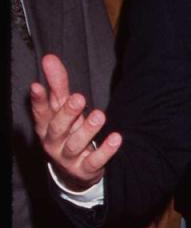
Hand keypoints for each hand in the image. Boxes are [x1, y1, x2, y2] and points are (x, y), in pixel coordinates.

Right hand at [30, 54, 121, 190]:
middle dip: (67, 113)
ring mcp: (68, 157)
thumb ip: (58, 84)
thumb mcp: (62, 108)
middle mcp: (54, 142)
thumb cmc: (68, 130)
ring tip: (99, 115)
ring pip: (75, 144)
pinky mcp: (85, 169)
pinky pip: (95, 161)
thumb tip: (49, 58)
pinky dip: (105, 150)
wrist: (74, 169)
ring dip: (88, 130)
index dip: (38, 100)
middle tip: (79, 98)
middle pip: (57, 128)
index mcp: (47, 126)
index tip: (36, 85)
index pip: (41, 112)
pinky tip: (116, 138)